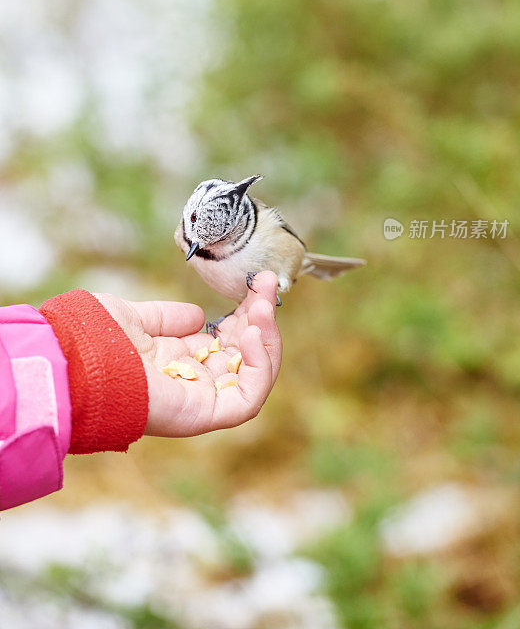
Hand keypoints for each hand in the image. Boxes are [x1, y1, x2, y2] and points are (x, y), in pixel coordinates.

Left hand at [94, 272, 281, 436]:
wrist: (73, 361)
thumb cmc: (93, 339)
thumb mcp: (135, 317)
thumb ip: (167, 318)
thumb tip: (198, 316)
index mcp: (176, 362)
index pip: (227, 341)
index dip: (246, 313)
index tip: (257, 283)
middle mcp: (191, 382)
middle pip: (245, 355)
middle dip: (262, 318)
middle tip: (267, 284)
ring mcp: (200, 400)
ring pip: (254, 377)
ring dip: (268, 340)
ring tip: (263, 307)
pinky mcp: (203, 413)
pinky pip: (247, 400)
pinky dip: (260, 367)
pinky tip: (253, 333)